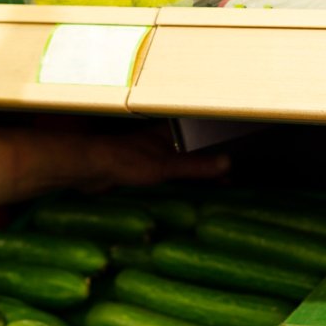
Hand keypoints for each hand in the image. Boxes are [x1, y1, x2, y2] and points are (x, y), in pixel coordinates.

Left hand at [75, 122, 228, 191]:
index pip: (201, 137)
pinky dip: (179, 182)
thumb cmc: (127, 161)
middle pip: (191, 151)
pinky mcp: (139, 169)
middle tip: (227, 180)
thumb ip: (195, 166)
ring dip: (194, 174)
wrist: (89, 168)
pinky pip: (166, 175)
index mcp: (170, 133)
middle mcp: (162, 140)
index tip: (235, 164)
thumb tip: (228, 162)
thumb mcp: (165, 166)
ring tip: (212, 188)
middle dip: (208, 164)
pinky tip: (185, 192)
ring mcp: (150, 154)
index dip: (218, 149)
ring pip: (179, 163)